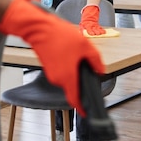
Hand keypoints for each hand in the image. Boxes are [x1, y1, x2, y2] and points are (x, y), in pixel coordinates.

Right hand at [0, 0, 104, 115]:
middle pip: (73, 86)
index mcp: (68, 77)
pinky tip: (69, 52)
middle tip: (87, 65)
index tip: (86, 111)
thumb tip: (100, 70)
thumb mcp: (85, 46)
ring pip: (68, 77)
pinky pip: (62, 71)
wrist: (40, 28)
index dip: (82, 107)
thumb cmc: (59, 36)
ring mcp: (52, 74)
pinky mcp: (49, 67)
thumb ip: (95, 60)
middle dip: (81, 79)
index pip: (75, 99)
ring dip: (75, 70)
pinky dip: (68, 66)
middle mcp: (58, 79)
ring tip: (77, 53)